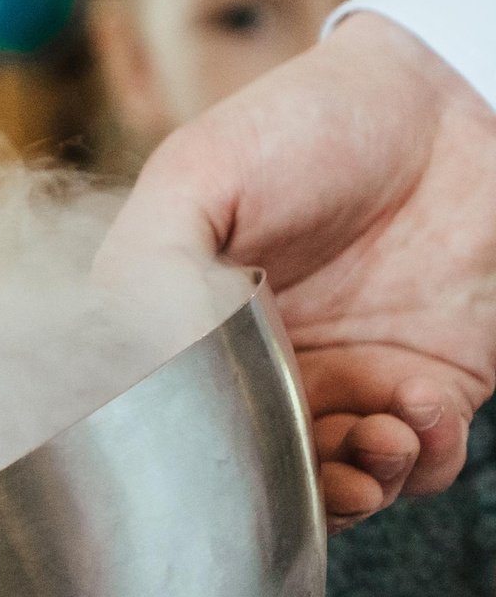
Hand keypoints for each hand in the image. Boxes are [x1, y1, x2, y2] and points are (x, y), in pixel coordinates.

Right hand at [100, 13, 495, 527]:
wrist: (453, 106)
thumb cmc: (309, 123)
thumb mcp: (196, 173)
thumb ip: (148, 264)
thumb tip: (141, 364)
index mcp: (191, 329)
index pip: (169, 424)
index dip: (188, 459)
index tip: (212, 455)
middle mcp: (262, 368)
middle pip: (249, 472)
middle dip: (277, 490)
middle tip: (306, 469)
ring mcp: (346, 383)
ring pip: (334, 488)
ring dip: (354, 488)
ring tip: (377, 438)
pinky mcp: (429, 390)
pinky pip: (421, 465)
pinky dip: (421, 462)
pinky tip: (418, 410)